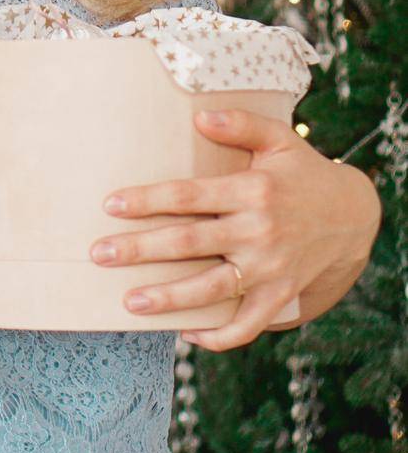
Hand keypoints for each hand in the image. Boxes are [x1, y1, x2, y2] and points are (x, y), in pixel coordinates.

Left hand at [88, 107, 381, 351]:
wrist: (352, 215)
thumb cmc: (302, 173)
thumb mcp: (279, 139)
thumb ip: (241, 125)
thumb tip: (199, 117)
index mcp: (253, 191)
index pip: (188, 196)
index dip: (147, 200)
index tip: (111, 205)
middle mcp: (259, 232)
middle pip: (189, 243)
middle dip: (140, 250)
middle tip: (99, 255)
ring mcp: (269, 269)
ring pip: (211, 289)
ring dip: (168, 298)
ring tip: (129, 302)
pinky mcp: (279, 295)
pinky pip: (247, 325)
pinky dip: (219, 336)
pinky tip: (187, 333)